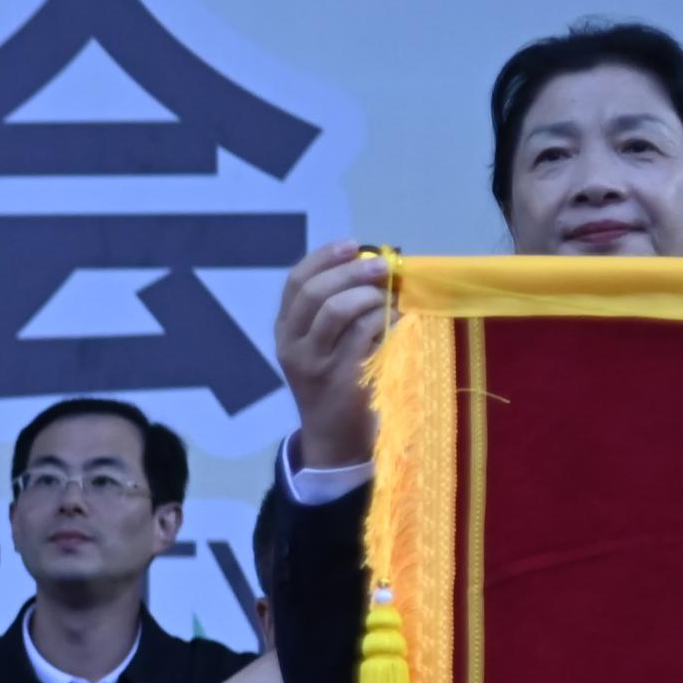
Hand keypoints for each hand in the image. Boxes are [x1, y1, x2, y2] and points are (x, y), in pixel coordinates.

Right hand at [273, 241, 392, 470]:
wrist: (332, 437)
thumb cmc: (332, 382)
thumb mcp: (318, 347)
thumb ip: (331, 311)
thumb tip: (369, 267)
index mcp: (284, 330)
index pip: (296, 282)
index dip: (324, 258)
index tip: (355, 246)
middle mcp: (292, 345)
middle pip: (316, 293)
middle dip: (352, 273)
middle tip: (383, 267)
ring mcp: (315, 364)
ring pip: (339, 311)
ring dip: (372, 298)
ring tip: (389, 302)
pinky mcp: (341, 378)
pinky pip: (365, 336)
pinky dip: (386, 321)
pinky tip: (397, 322)